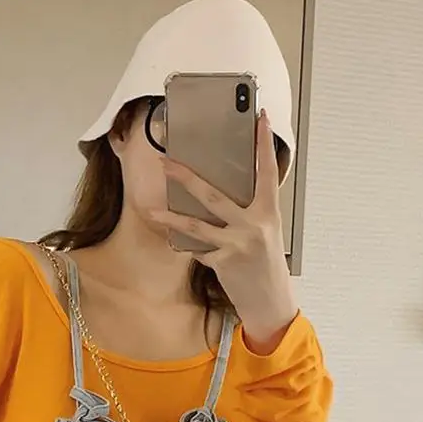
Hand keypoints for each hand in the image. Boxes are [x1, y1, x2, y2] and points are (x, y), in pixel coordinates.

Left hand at [150, 111, 297, 349]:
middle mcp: (253, 225)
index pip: (267, 172)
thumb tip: (222, 194)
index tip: (260, 119)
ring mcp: (236, 244)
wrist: (270, 302)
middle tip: (166, 161)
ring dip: (171, 216)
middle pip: (214, 195)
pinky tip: (178, 243)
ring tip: (152, 208)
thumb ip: (250, 213)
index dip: (263, 145)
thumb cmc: (265, 266)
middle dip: (187, 177)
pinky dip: (188, 246)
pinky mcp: (223, 263)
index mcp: (268, 213)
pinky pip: (198, 249)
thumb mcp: (265, 234)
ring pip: (196, 225)